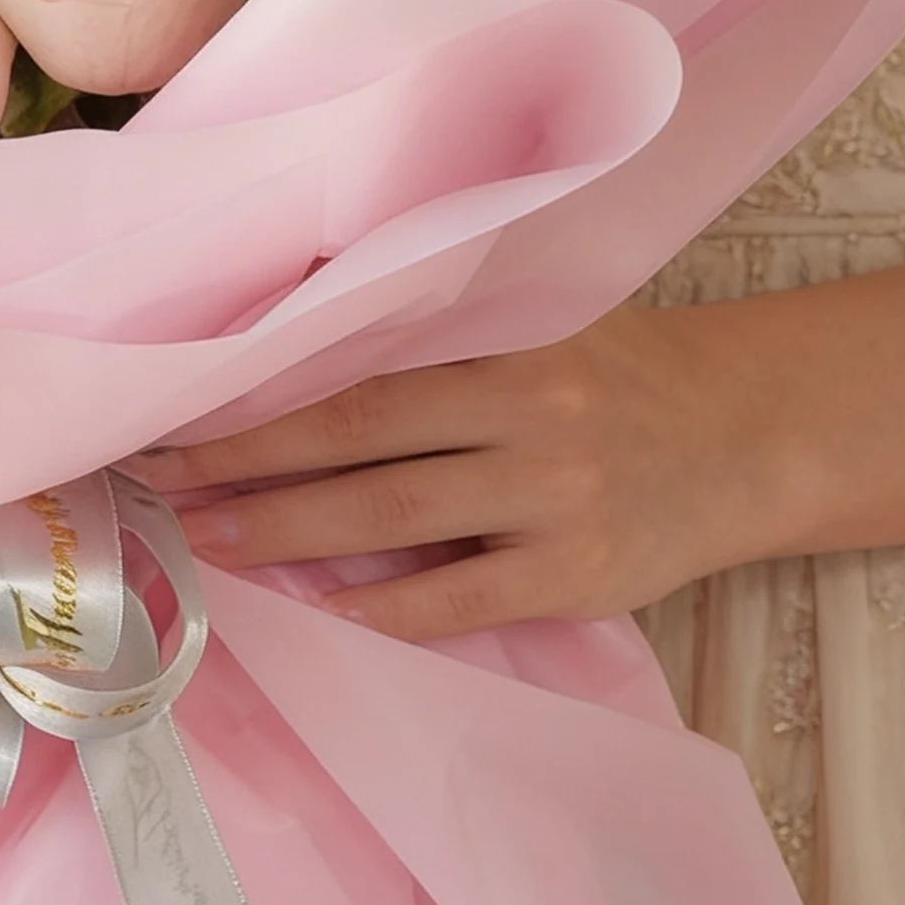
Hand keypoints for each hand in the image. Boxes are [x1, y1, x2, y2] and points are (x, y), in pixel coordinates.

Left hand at [128, 303, 790, 642]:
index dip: (268, 387)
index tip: (184, 402)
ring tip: (207, 544)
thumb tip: (305, 290)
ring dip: (290, 532)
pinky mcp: (573, 572)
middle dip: (250, 461)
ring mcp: (550, 495)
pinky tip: (318, 614)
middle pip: (361, 436)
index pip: (363, 363)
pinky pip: (460, 598)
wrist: (742, 434)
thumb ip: (438, 316)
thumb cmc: (617, 365)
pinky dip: (386, 609)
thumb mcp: (538, 315)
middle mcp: (524, 409)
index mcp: (505, 336)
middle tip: (161, 479)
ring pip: (395, 518)